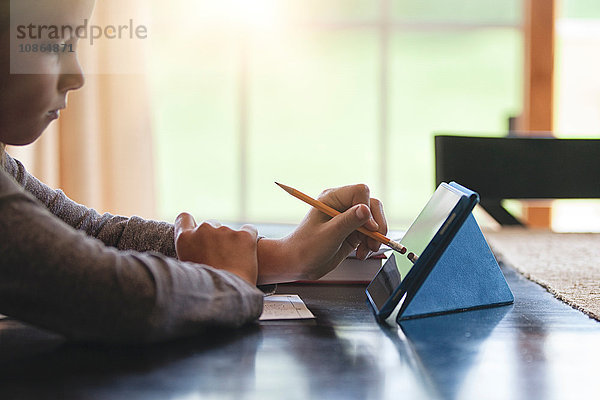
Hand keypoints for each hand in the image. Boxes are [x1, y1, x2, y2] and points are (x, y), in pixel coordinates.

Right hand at [174, 213, 258, 284]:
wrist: (228, 296)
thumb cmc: (205, 290)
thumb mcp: (187, 270)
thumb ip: (190, 253)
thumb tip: (196, 249)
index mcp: (185, 239)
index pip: (184, 219)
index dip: (191, 224)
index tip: (197, 232)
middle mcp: (203, 229)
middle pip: (210, 225)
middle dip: (215, 237)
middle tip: (220, 257)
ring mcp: (225, 230)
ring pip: (229, 231)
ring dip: (231, 242)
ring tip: (234, 263)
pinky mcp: (244, 234)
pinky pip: (248, 230)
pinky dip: (249, 239)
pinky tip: (248, 254)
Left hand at [257, 184, 387, 282]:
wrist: (299, 264)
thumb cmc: (306, 248)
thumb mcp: (329, 235)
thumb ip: (348, 222)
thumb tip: (366, 210)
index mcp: (332, 198)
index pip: (360, 192)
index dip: (368, 209)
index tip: (369, 228)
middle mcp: (342, 205)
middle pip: (372, 205)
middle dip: (377, 225)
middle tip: (374, 242)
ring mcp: (348, 218)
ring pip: (374, 220)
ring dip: (375, 237)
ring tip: (367, 250)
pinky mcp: (353, 231)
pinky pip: (371, 233)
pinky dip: (371, 244)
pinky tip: (362, 253)